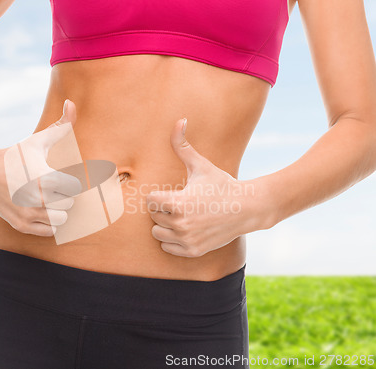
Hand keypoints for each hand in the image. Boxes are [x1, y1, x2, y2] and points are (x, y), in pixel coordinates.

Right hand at [0, 99, 81, 236]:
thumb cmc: (15, 155)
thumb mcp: (38, 140)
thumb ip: (61, 125)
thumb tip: (72, 103)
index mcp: (45, 178)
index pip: (75, 189)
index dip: (69, 182)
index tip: (58, 176)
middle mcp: (37, 199)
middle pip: (69, 205)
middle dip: (64, 196)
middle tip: (51, 187)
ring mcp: (28, 214)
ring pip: (61, 220)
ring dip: (58, 210)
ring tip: (47, 199)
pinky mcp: (21, 225)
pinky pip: (50, 231)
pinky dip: (49, 222)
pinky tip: (41, 209)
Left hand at [146, 118, 271, 256]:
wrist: (248, 208)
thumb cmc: (222, 184)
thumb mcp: (201, 165)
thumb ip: (183, 145)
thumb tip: (179, 120)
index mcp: (178, 202)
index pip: (149, 200)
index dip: (159, 194)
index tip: (173, 192)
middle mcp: (180, 224)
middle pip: (153, 216)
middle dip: (163, 209)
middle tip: (181, 204)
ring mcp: (187, 239)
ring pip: (157, 233)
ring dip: (165, 225)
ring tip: (181, 216)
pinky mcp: (193, 251)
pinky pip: (167, 248)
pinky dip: (173, 240)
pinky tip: (186, 229)